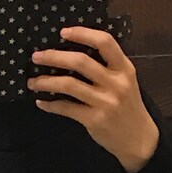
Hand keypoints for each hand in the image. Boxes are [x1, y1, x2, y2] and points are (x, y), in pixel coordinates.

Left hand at [26, 25, 160, 172]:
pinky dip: (51, 105)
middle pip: (80, 62)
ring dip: (46, 81)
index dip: (82, 34)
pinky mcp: (94, 120)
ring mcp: (105, 102)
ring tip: (32, 82)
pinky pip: (66, 108)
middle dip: (54, 56)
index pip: (104, 42)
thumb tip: (73, 52)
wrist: (139, 140)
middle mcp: (115, 83)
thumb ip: (108, 67)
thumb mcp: (126, 81)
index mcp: (124, 69)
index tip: (62, 32)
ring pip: (69, 85)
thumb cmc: (128, 107)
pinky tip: (41, 102)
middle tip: (37, 57)